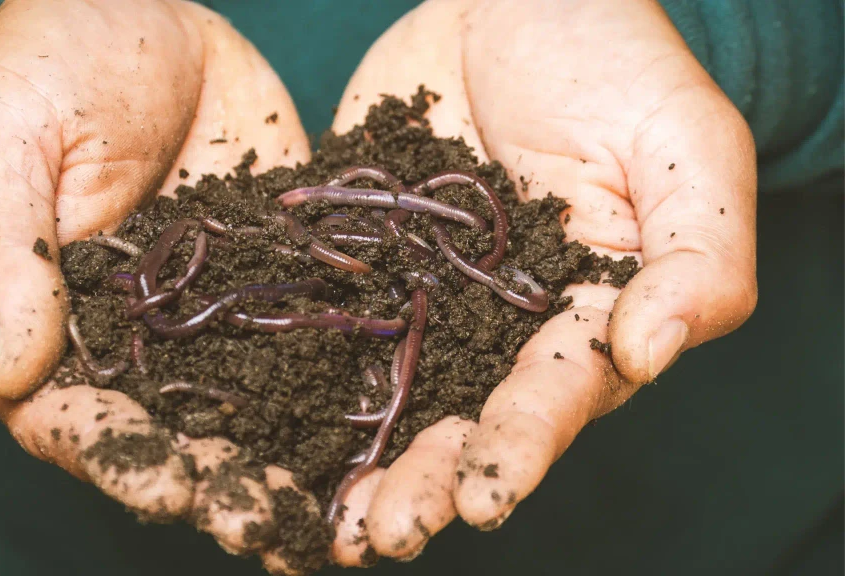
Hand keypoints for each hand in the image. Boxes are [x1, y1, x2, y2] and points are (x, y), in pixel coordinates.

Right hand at [0, 0, 317, 570]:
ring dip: (288, 460)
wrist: (130, 9)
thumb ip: (2, 260)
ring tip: (337, 512)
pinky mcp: (274, 273)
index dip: (119, 462)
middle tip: (271, 526)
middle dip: (220, 484)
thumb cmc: (35, 72)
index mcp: (49, 328)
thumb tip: (17, 373)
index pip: (74, 420)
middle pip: (173, 434)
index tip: (167, 488)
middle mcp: (135, 339)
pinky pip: (308, 332)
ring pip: (249, 403)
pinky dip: (341, 381)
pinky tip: (384, 419)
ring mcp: (211, 312)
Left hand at [327, 0, 757, 563]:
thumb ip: (697, 256)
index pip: (558, 394)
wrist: (509, 2)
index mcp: (586, 315)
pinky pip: (328, 327)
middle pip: (465, 419)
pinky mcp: (364, 266)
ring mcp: (426, 301)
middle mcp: (502, 329)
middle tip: (383, 534)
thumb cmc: (614, 60)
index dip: (522, 446)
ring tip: (323, 524)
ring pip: (391, 397)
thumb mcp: (684, 146)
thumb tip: (647, 354)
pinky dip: (295, 381)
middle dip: (428, 481)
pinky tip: (258, 430)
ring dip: (358, 462)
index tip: (484, 496)